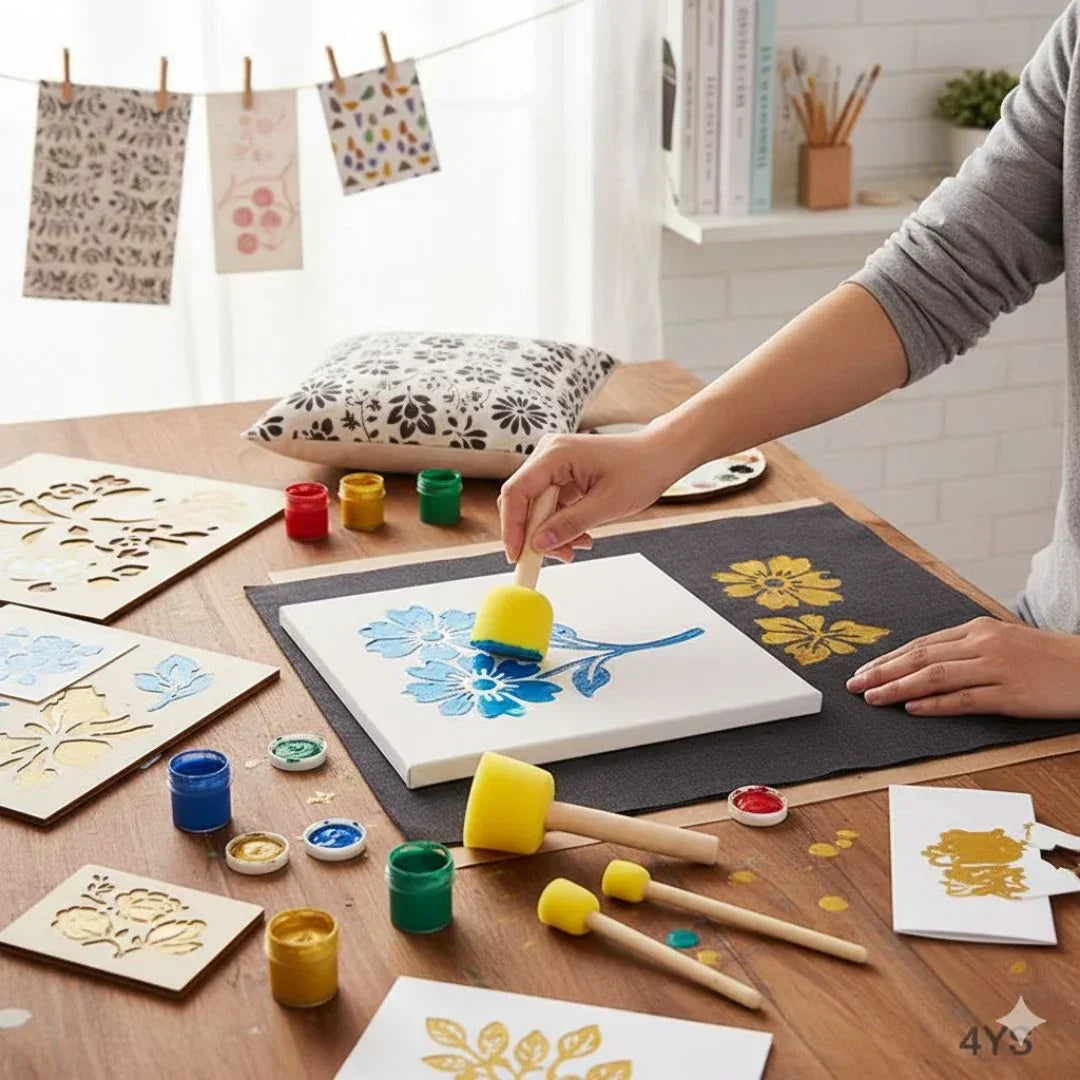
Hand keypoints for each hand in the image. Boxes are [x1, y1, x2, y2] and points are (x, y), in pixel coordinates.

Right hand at [498, 427, 683, 562]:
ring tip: (575, 548)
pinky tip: (579, 537)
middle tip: (551, 558)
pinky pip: (550, 504)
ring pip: (536, 506)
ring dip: (550, 532)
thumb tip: (539, 544)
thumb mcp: (607, 505)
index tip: (517, 556)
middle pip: (522, 501)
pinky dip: (560, 524)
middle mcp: (548, 454)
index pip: (516, 492)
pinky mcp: (562, 474)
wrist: (660, 455)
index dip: (512, 527)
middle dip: (534, 534)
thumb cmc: (641, 470)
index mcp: (555, 454)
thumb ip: (569, 524)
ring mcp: (554, 463)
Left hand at [845, 616, 1079, 718]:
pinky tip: (912, 708)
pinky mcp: (1011, 694)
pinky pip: (965, 699)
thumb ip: (966, 649)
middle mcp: (982, 645)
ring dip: (899, 687)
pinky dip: (935, 704)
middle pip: (921, 657)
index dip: (889, 658)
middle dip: (883, 671)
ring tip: (873, 697)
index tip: (864, 669)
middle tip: (854, 684)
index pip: (922, 644)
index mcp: (977, 630)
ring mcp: (997, 669)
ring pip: (936, 676)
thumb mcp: (1002, 642)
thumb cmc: (1045, 658)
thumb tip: (926, 663)